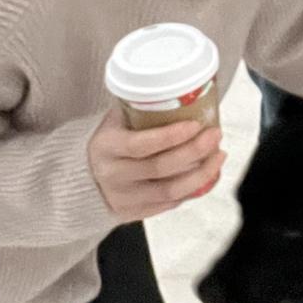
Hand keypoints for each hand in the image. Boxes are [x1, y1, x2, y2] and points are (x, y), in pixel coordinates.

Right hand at [87, 107, 223, 219]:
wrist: (84, 178)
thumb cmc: (108, 142)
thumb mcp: (113, 121)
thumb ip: (138, 108)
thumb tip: (179, 89)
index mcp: (106, 147)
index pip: (141, 144)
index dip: (171, 136)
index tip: (195, 124)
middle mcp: (115, 176)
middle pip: (161, 167)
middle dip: (194, 151)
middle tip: (215, 135)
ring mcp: (126, 198)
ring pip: (171, 191)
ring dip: (202, 173)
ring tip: (219, 155)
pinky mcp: (137, 213)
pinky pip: (172, 204)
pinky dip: (196, 189)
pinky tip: (210, 174)